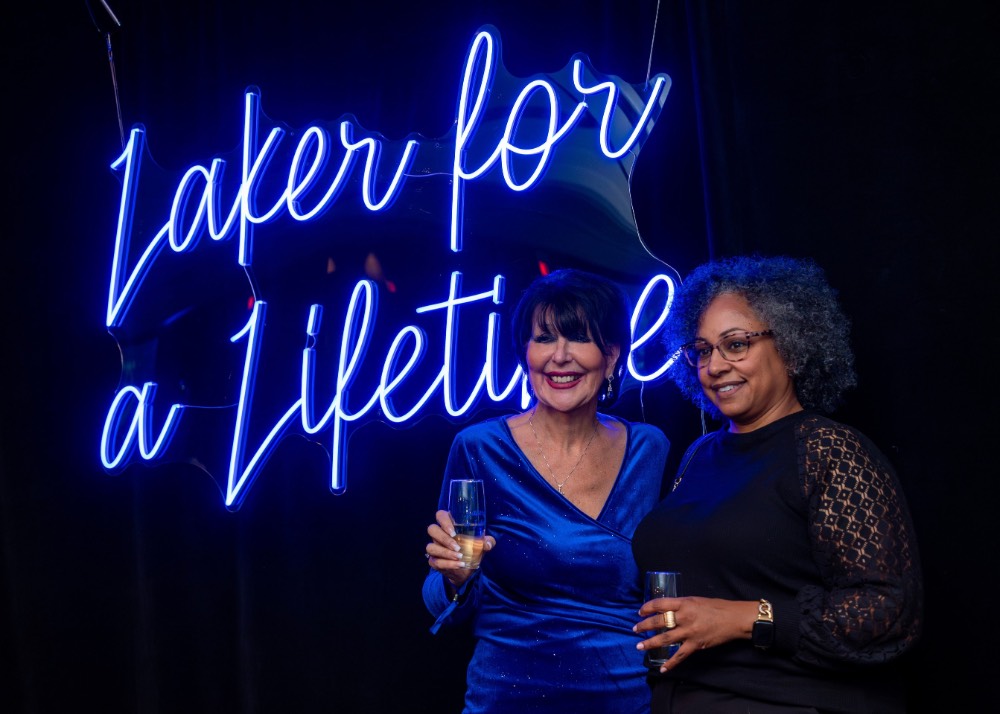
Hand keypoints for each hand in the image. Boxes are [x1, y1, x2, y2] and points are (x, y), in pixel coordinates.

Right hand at [425, 509, 494, 591]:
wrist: (467, 570)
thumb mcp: (482, 545)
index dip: (444, 522)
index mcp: (449, 525)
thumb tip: (487, 544)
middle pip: (432, 529)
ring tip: (459, 556)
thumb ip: (488, 541)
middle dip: (444, 538)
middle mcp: (439, 535)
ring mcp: (435, 547)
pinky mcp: (434, 561)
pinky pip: (435, 561)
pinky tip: (459, 565)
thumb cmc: (472, 550)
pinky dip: (448, 564)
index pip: (440, 515)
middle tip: (457, 546)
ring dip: (445, 552)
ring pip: (431, 547)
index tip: (454, 532)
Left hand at [633, 596, 757, 672]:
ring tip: (640, 646)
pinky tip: (662, 668)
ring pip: (665, 638)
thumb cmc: (717, 607)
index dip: (648, 607)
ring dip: (650, 643)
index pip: (660, 604)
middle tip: (635, 629)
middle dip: (645, 625)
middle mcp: (684, 617)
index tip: (640, 611)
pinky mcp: (696, 644)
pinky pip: (680, 655)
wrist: (734, 619)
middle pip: (659, 621)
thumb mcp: (696, 600)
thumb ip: (682, 605)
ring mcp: (689, 632)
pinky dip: (671, 663)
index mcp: (684, 603)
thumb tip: (668, 609)